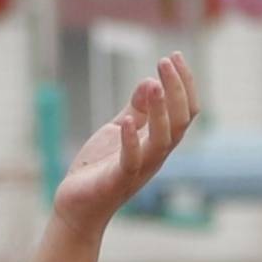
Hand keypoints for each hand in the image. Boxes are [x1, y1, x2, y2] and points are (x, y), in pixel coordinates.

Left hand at [49, 54, 199, 231]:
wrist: (76, 206)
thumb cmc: (99, 168)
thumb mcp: (119, 130)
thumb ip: (136, 109)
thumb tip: (152, 81)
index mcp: (158, 142)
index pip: (184, 112)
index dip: (184, 84)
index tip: (174, 55)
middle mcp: (155, 156)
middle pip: (179, 123)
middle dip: (177, 90)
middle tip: (165, 60)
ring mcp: (138, 169)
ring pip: (162, 141)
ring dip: (161, 111)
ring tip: (154, 82)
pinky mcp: (116, 181)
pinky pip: (130, 162)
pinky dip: (130, 141)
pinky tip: (126, 121)